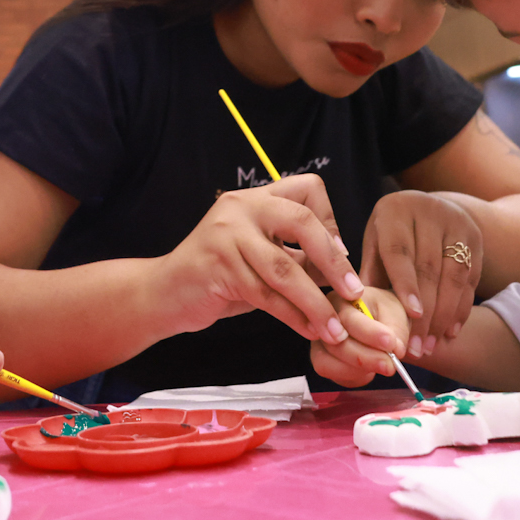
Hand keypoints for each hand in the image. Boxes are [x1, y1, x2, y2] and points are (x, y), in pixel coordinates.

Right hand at [161, 174, 361, 344]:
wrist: (165, 293)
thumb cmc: (219, 275)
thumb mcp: (258, 254)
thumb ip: (294, 253)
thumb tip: (341, 264)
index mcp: (257, 198)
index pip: (308, 188)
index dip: (331, 219)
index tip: (338, 254)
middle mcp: (242, 208)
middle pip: (302, 223)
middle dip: (334, 262)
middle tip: (353, 292)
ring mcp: (227, 234)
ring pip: (285, 269)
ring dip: (316, 303)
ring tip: (335, 328)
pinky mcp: (218, 266)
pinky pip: (266, 295)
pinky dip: (292, 316)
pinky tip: (308, 330)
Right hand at [309, 288, 408, 387]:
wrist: (379, 323)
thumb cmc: (383, 313)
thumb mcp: (395, 312)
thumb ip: (396, 329)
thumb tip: (395, 350)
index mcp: (340, 300)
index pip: (349, 319)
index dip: (370, 334)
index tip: (391, 343)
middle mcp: (322, 320)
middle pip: (336, 344)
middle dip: (365, 358)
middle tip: (390, 365)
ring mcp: (319, 342)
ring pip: (328, 362)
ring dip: (358, 370)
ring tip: (383, 366)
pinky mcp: (321, 361)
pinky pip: (332, 375)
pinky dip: (353, 377)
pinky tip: (369, 371)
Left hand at [361, 190, 483, 358]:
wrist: (431, 208)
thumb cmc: (393, 233)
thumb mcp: (376, 243)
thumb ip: (371, 272)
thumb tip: (358, 311)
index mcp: (396, 211)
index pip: (401, 251)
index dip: (406, 284)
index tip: (411, 314)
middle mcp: (429, 212)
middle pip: (429, 268)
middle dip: (424, 312)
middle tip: (416, 346)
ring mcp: (457, 223)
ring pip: (454, 276)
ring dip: (443, 316)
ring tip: (430, 345)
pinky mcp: (475, 239)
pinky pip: (470, 280)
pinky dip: (460, 309)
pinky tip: (449, 331)